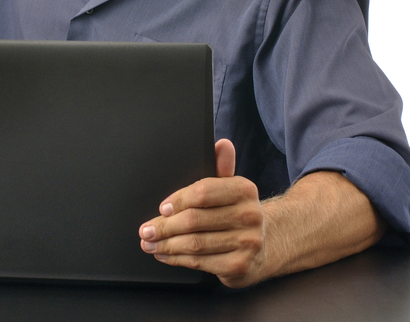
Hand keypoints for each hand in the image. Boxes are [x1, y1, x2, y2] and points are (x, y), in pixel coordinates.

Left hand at [138, 139, 267, 287]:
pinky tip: (165, 255)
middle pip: (194, 220)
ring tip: (149, 243)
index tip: (161, 208)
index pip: (203, 192)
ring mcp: (246, 242)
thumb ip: (220, 167)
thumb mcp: (230, 188)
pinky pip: (200, 262)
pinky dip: (177, 259)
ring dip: (166, 245)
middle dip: (164, 226)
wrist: (264, 244)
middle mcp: (249, 215)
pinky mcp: (240, 266)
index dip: (178, 200)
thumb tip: (222, 144)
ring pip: (194, 243)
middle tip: (146, 229)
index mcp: (244, 190)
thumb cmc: (236, 212)